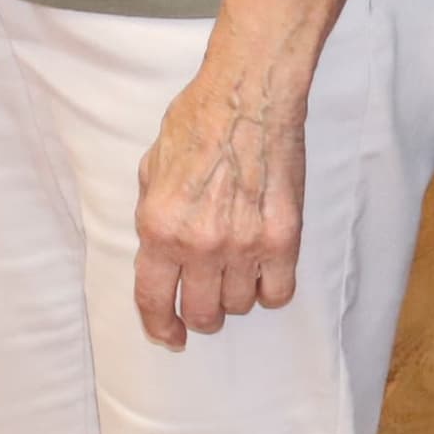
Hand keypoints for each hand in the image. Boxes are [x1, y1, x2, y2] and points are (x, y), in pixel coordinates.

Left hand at [134, 64, 306, 349]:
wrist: (249, 96)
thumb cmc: (197, 122)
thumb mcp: (151, 168)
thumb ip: (152, 217)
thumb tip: (157, 256)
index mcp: (159, 226)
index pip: (154, 299)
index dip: (160, 327)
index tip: (169, 336)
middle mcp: (200, 243)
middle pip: (202, 314)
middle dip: (199, 313)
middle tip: (205, 298)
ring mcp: (244, 245)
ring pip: (239, 306)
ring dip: (234, 296)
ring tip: (234, 268)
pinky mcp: (282, 239)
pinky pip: (277, 294)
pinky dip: (269, 290)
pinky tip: (263, 270)